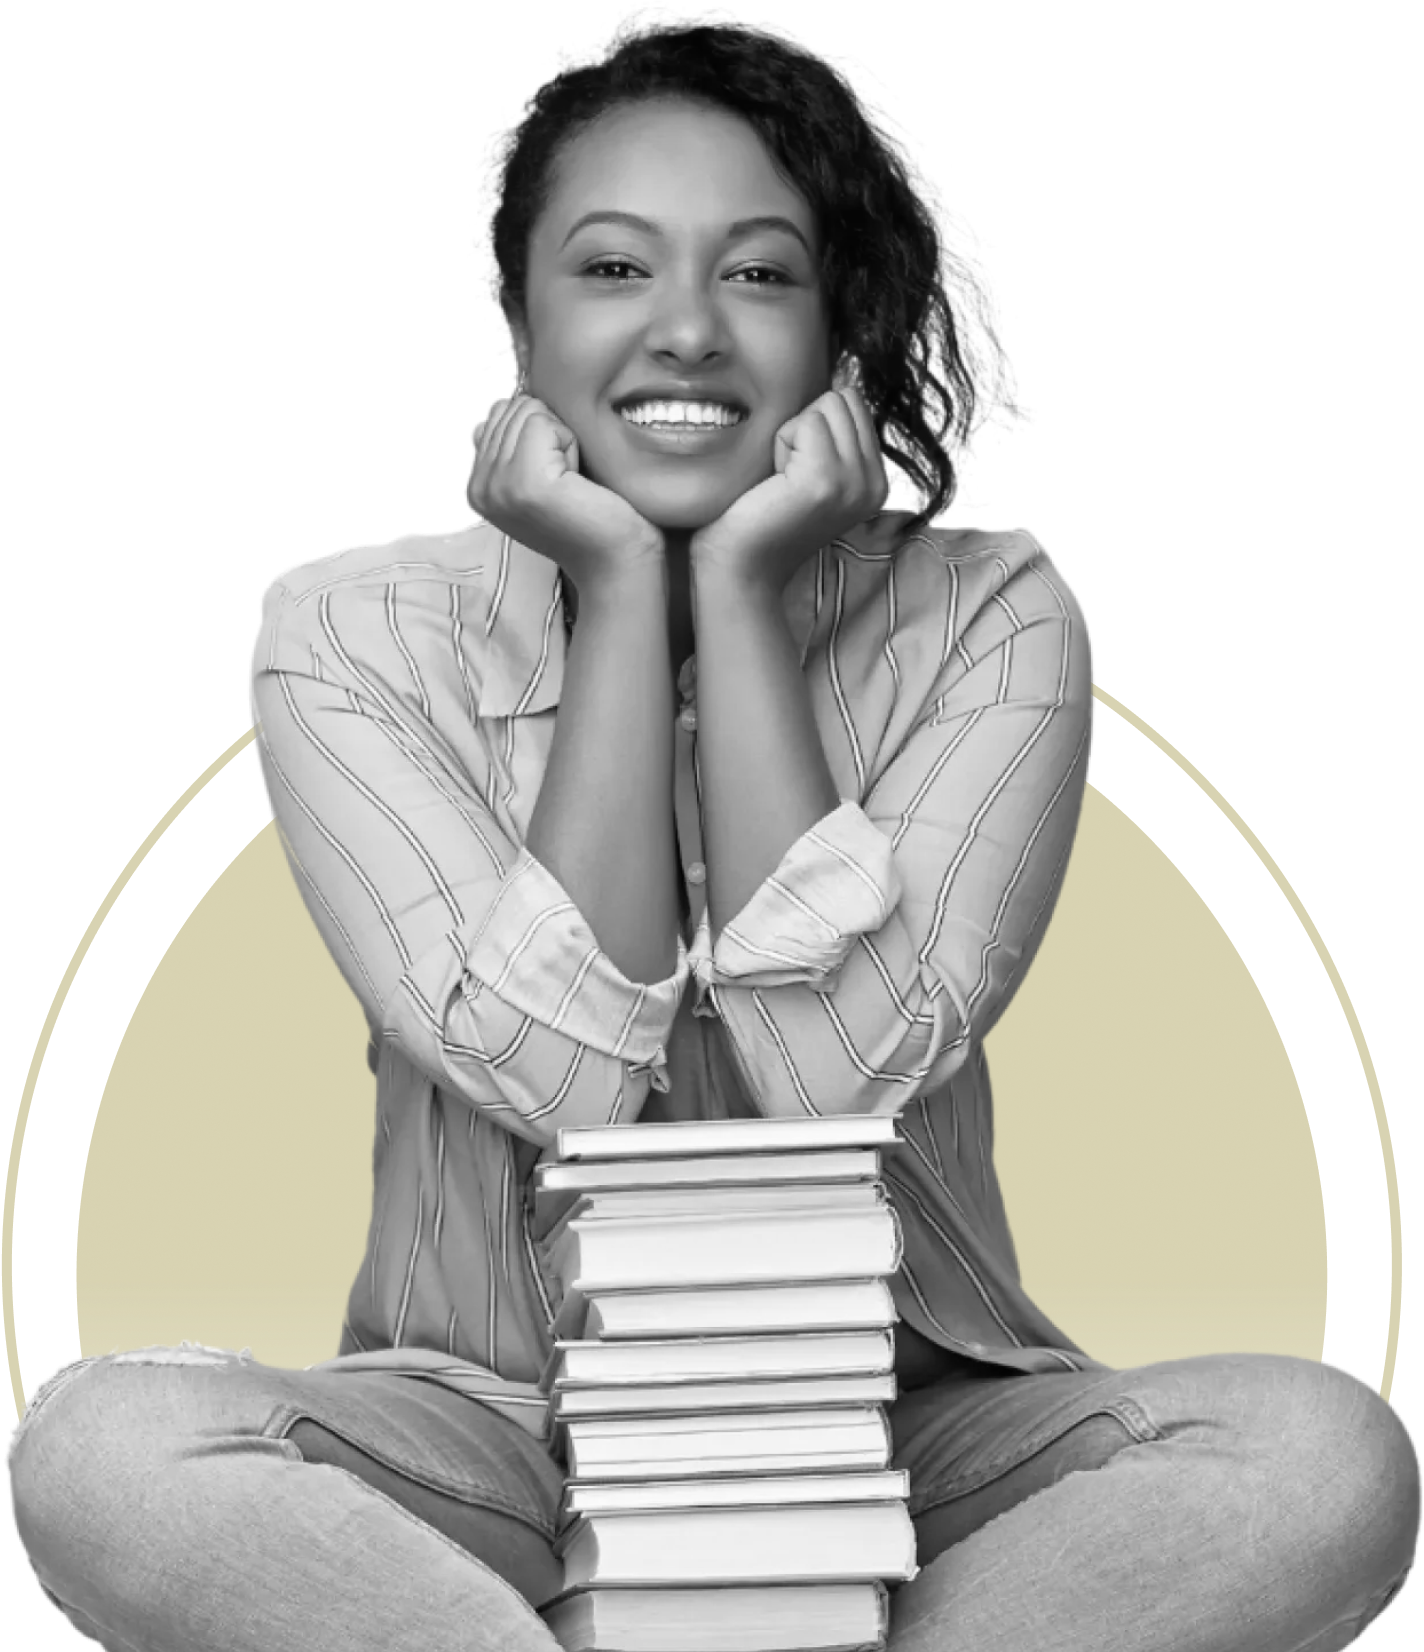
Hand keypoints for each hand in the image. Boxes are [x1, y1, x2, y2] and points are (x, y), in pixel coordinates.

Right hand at [466, 394, 664, 590]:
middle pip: (513, 408)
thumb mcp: (534, 477)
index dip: (537, 433)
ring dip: (560, 440)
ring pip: (529, 412)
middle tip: (564, 480)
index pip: (495, 413)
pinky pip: (544, 423)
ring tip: (569, 482)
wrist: (615, 560)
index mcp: (475, 486)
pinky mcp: (525, 481)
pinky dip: (569, 444)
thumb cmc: (588, 515)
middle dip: (549, 435)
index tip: (551, 476)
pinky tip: (575, 481)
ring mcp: (498, 485)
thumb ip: (509, 443)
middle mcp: (478, 486)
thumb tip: (501, 403)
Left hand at [690, 359, 892, 592]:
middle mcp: (876, 482)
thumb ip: (829, 429)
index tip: (797, 474)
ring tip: (780, 481)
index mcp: (877, 479)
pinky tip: (774, 484)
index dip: (813, 427)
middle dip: (805, 426)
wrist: (739, 569)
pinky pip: (804, 422)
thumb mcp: (806, 468)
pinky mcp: (827, 480)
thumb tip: (845, 360)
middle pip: (842, 397)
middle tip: (785, 477)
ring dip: (791, 435)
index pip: (853, 402)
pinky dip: (780, 444)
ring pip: (825, 404)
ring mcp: (856, 482)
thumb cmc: (759, 517)